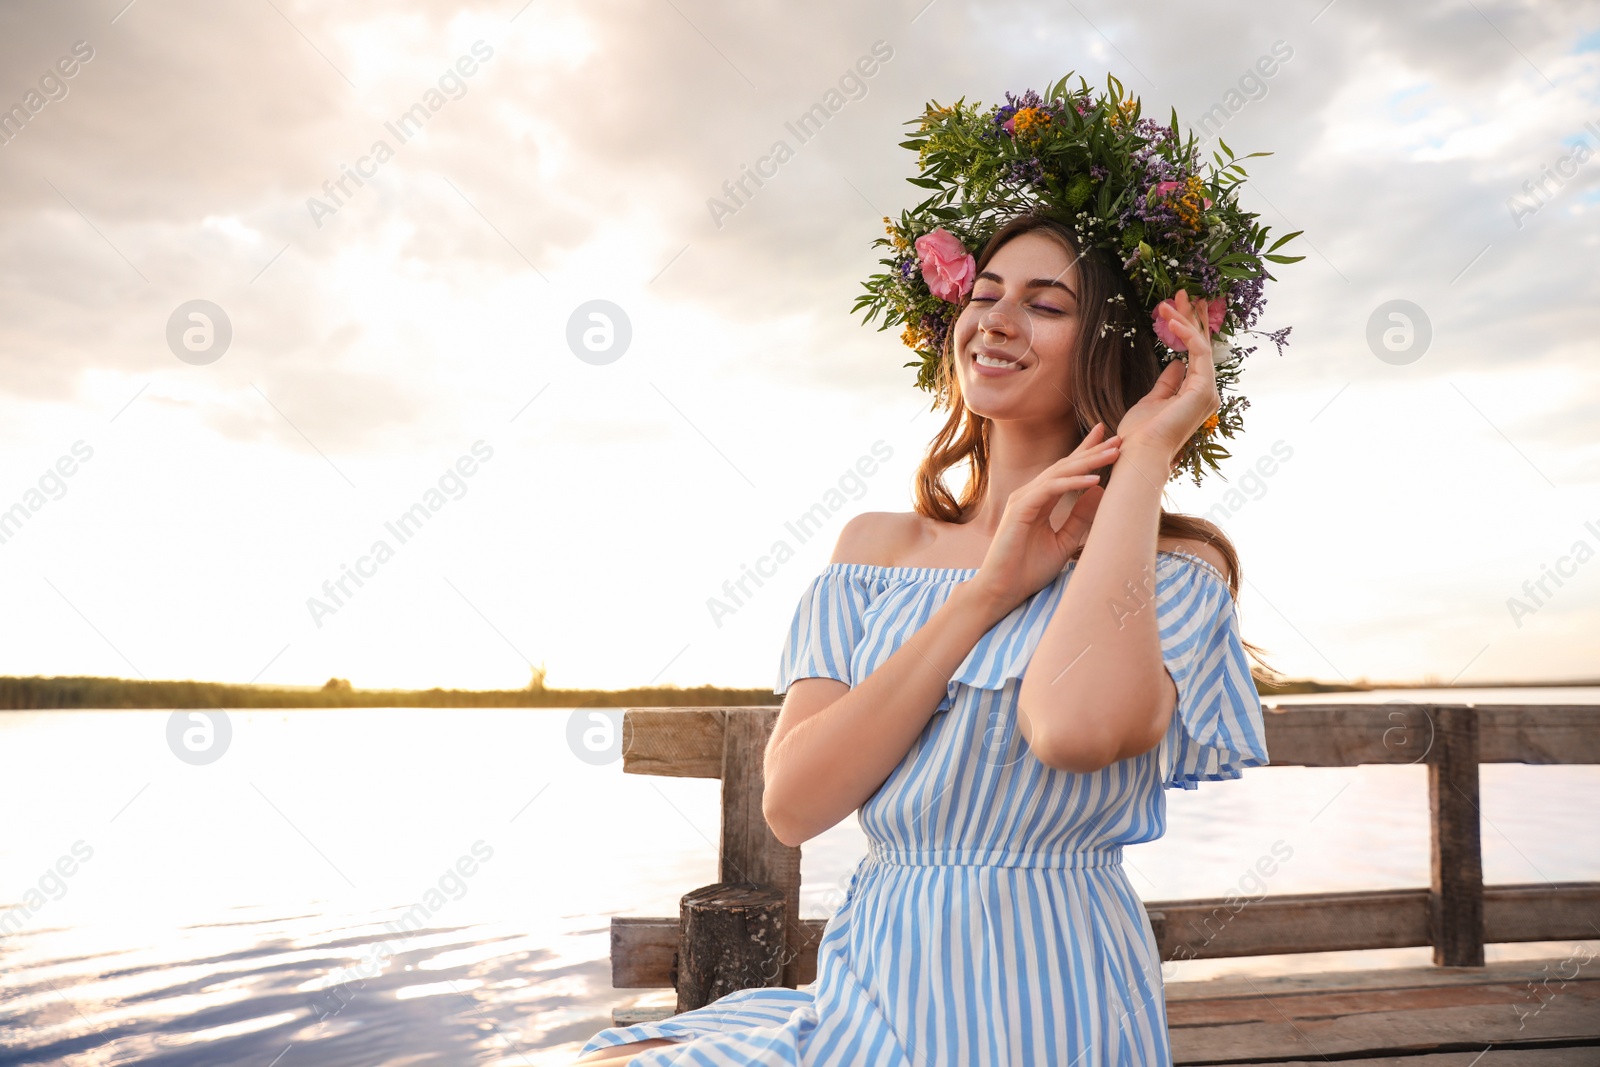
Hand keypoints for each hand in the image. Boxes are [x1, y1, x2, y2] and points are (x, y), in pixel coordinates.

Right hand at [968, 424, 1118, 613]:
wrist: (1002, 591)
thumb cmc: (1028, 570)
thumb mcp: (1064, 542)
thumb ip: (1080, 518)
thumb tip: (1101, 491)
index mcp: (1039, 500)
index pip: (1066, 470)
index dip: (1086, 452)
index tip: (1109, 439)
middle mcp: (1030, 494)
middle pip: (1065, 465)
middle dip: (1092, 450)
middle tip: (1118, 438)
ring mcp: (1022, 499)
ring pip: (1059, 473)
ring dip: (1088, 461)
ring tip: (1113, 452)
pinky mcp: (1019, 509)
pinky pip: (1050, 489)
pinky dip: (1073, 483)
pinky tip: (1095, 479)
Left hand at [1116, 291, 1220, 463]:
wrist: (1139, 452)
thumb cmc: (1140, 433)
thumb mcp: (1153, 400)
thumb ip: (1168, 381)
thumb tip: (1176, 362)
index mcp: (1195, 395)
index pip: (1195, 355)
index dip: (1187, 330)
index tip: (1175, 309)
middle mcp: (1206, 392)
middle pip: (1201, 346)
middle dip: (1192, 317)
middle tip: (1184, 292)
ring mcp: (1207, 391)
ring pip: (1201, 345)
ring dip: (1186, 320)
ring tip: (1171, 300)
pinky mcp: (1203, 389)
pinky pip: (1198, 352)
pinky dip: (1186, 333)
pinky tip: (1172, 320)